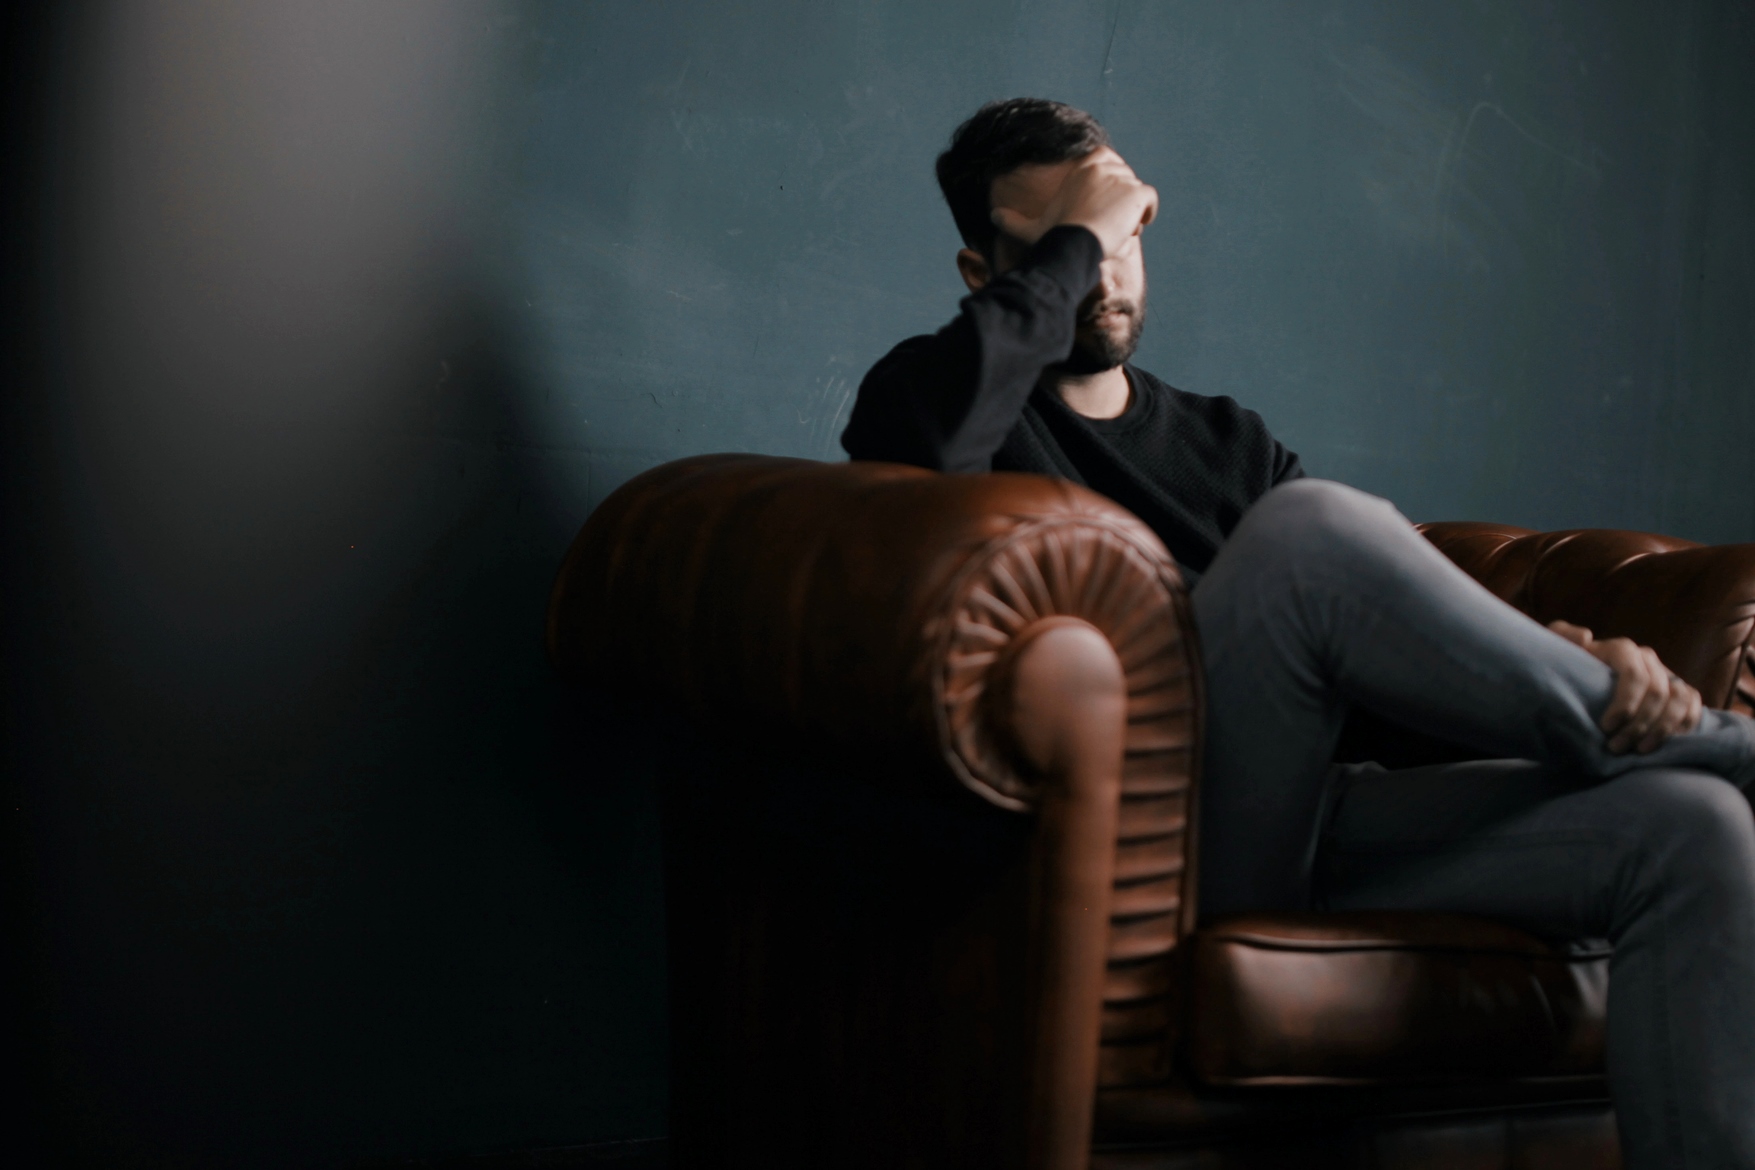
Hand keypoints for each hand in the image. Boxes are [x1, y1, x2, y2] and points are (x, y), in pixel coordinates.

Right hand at [989, 147, 1158, 257]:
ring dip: (1130, 212)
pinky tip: (1132, 228)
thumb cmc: (1053, 236)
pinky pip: (1150, 201)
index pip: (1108, 164)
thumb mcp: (1031, 227)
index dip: (1107, 186)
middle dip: (1120, 201)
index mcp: (1083, 166)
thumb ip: (1012, 221)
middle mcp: (1104, 165)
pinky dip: (1146, 214)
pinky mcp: (1137, 192)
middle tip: (1106, 225)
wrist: (1073, 243)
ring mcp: (1122, 177)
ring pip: (1136, 194)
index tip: (1100, 207)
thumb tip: (992, 216)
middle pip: (1124, 180)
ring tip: (1115, 231)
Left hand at [1548, 620, 1701, 752]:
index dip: (1625, 703)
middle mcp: (1647, 660)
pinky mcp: (1679, 691)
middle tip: (1616, 747)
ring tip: (1640, 750)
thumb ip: (1562, 636)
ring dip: (1663, 728)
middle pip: (1656, 692)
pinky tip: (1666, 743)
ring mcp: (1666, 675)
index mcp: (1621, 650)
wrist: (1579, 683)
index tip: (1606, 727)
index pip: (1634, 674)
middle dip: (1639, 724)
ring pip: (1679, 699)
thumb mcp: (1556, 650)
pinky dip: (1685, 724)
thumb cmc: (1566, 669)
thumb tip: (1586, 637)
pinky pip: (1693, 704)